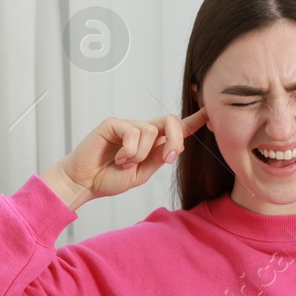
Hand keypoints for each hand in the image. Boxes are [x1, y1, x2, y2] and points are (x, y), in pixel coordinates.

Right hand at [47, 110, 205, 206]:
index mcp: (152, 143)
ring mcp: (127, 125)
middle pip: (170, 121)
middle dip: (176, 139)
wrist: (85, 183)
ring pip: (151, 131)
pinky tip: (118, 159)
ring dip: (141, 154)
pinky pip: (133, 132)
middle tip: (168, 158)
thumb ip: (158, 158)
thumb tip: (175, 146)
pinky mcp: (114, 123)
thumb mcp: (142, 173)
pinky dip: (129, 151)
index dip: (194, 120)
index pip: (176, 128)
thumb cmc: (110, 178)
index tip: (211, 113)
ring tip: (124, 164)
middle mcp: (142, 130)